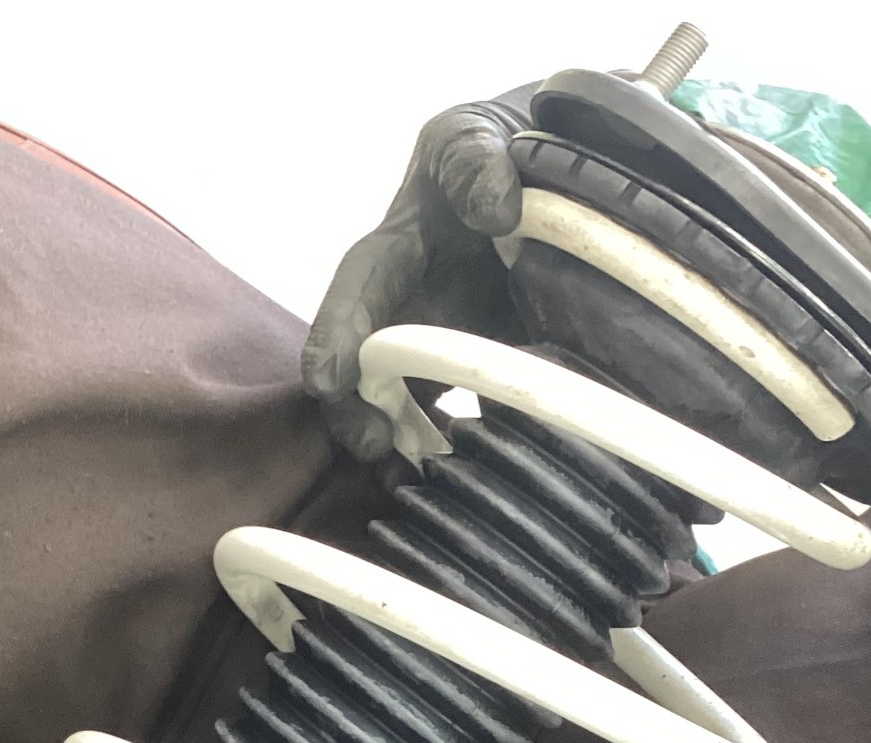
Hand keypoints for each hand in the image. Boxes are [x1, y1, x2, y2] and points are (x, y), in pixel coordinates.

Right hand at [301, 88, 536, 460]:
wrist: (540, 174)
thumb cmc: (489, 149)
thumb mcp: (473, 134)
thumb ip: (475, 160)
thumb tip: (498, 211)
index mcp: (390, 254)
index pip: (350, 297)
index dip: (334, 339)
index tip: (330, 379)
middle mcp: (401, 311)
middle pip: (359, 374)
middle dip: (357, 415)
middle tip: (375, 448)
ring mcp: (435, 348)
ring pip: (400, 411)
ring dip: (401, 449)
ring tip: (415, 480)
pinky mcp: (475, 373)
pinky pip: (456, 419)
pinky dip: (454, 452)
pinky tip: (469, 475)